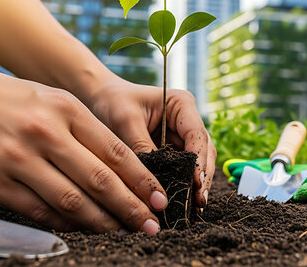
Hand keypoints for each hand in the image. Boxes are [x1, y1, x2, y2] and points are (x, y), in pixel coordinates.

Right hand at [0, 67, 167, 233]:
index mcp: (65, 109)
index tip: (160, 199)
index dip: (142, 180)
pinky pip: (38, 210)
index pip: (115, 152)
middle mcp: (44, 133)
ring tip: (122, 232)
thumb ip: (84, 130)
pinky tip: (81, 228)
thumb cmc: (6, 98)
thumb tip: (120, 171)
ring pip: (72, 201)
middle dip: (131, 207)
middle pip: (100, 180)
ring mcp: (17, 159)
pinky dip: (64, 223)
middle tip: (151, 225)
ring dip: (102, 222)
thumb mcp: (51, 99)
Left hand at [89, 79, 215, 209]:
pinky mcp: (174, 151)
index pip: (196, 134)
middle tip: (198, 202)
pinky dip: (185, 185)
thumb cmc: (113, 102)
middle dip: (202, 176)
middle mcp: (187, 120)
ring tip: (195, 207)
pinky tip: (185, 203)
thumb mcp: (125, 121)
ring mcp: (182, 136)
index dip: (198, 159)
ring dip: (197, 184)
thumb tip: (154, 181)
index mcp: (181, 104)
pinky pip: (183, 169)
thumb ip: (141, 147)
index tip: (196, 182)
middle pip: (204, 151)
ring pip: (198, 163)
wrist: (102, 99)